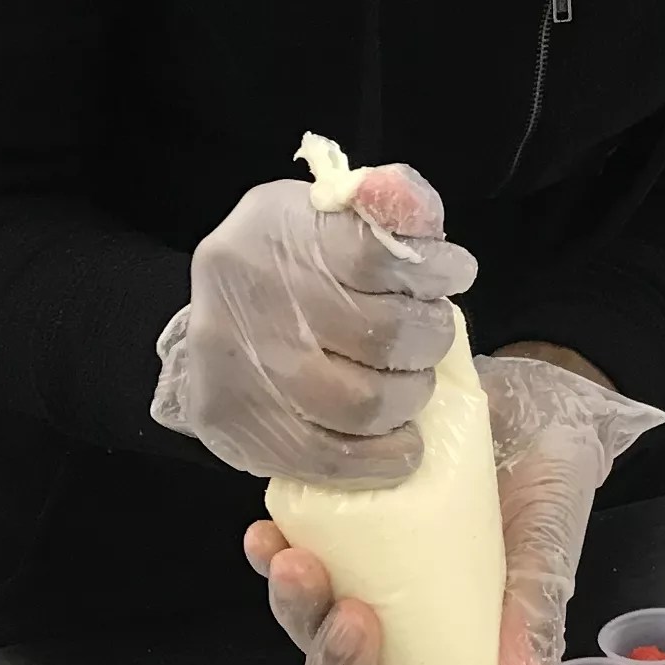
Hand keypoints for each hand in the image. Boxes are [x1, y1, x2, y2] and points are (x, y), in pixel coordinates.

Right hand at [151, 162, 476, 484]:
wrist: (209, 318)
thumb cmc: (289, 261)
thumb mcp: (328, 211)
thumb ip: (384, 205)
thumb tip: (425, 222)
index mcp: (274, 231)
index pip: (376, 253)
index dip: (432, 269)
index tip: (455, 272)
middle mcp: (248, 298)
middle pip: (379, 334)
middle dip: (428, 338)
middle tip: (432, 336)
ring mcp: (238, 369)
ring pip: (360, 404)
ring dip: (410, 397)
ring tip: (413, 383)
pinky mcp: (233, 427)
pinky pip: (326, 459)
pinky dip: (380, 459)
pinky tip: (405, 444)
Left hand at [243, 354, 664, 664]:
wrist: (533, 405)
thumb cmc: (548, 487)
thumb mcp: (550, 546)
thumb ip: (537, 613)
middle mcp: (398, 641)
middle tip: (349, 621)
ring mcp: (360, 590)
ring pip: (307, 631)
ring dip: (297, 611)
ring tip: (300, 567)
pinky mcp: (336, 538)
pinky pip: (290, 562)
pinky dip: (272, 558)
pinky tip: (268, 537)